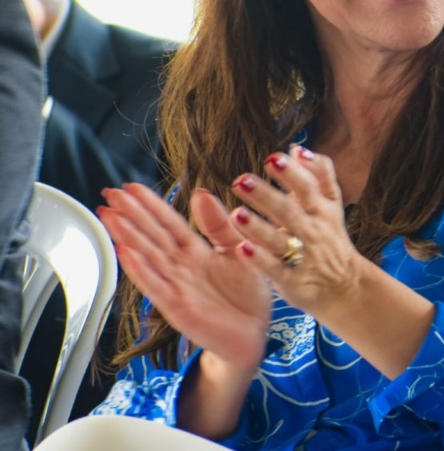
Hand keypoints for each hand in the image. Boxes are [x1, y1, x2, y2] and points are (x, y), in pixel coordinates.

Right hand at [98, 183, 271, 371]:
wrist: (254, 336)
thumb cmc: (247, 294)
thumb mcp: (238, 249)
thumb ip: (218, 224)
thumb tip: (200, 192)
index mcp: (195, 251)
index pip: (168, 222)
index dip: (150, 204)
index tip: (131, 187)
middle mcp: (181, 266)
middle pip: (152, 235)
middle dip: (130, 214)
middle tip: (109, 194)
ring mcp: (177, 286)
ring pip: (148, 256)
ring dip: (128, 236)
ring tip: (110, 216)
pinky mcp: (178, 308)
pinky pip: (157, 285)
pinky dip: (140, 269)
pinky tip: (125, 252)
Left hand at [229, 146, 362, 320]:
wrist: (346, 287)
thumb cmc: (331, 238)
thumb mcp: (331, 205)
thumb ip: (317, 174)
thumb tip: (296, 148)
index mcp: (322, 209)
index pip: (308, 186)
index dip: (293, 172)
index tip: (273, 157)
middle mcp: (314, 230)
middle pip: (290, 210)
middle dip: (267, 195)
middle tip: (241, 180)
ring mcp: (304, 256)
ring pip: (280, 241)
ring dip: (259, 228)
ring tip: (237, 214)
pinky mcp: (293, 281)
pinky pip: (275, 270)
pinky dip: (260, 260)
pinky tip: (242, 249)